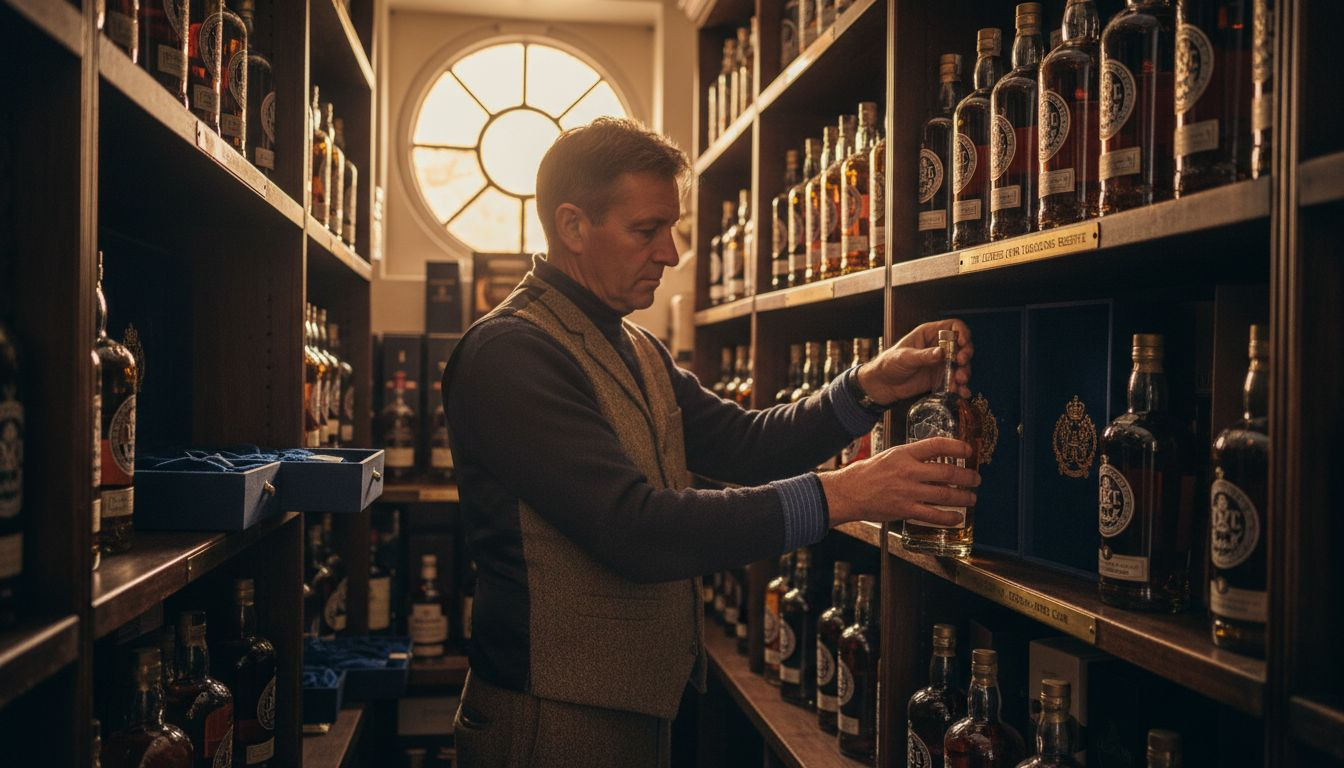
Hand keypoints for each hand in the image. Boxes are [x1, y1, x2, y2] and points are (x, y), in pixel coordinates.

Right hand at [818, 437, 979, 527]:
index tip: (968, 451)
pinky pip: (933, 515)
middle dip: (967, 476)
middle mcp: (908, 471)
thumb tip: (935, 458)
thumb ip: (912, 456)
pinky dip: (949, 517)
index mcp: (904, 454)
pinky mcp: (905, 510)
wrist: (848, 493)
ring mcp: (907, 492)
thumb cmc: (867, 473)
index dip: (957, 447)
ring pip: (945, 495)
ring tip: (972, 497)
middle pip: (947, 472)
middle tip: (976, 478)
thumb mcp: (890, 455)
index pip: (937, 445)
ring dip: (964, 497)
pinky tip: (958, 517)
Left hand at [855, 319, 973, 403]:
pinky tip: (962, 393)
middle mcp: (938, 347)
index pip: (953, 326)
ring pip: (961, 365)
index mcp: (929, 334)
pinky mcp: (940, 378)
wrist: (883, 385)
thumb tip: (941, 353)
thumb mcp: (905, 357)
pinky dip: (960, 387)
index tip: (962, 343)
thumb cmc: (889, 364)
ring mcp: (941, 363)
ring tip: (959, 381)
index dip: (961, 332)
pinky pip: (955, 381)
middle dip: (965, 355)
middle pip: (962, 346)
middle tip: (960, 363)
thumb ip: (923, 356)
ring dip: (964, 373)